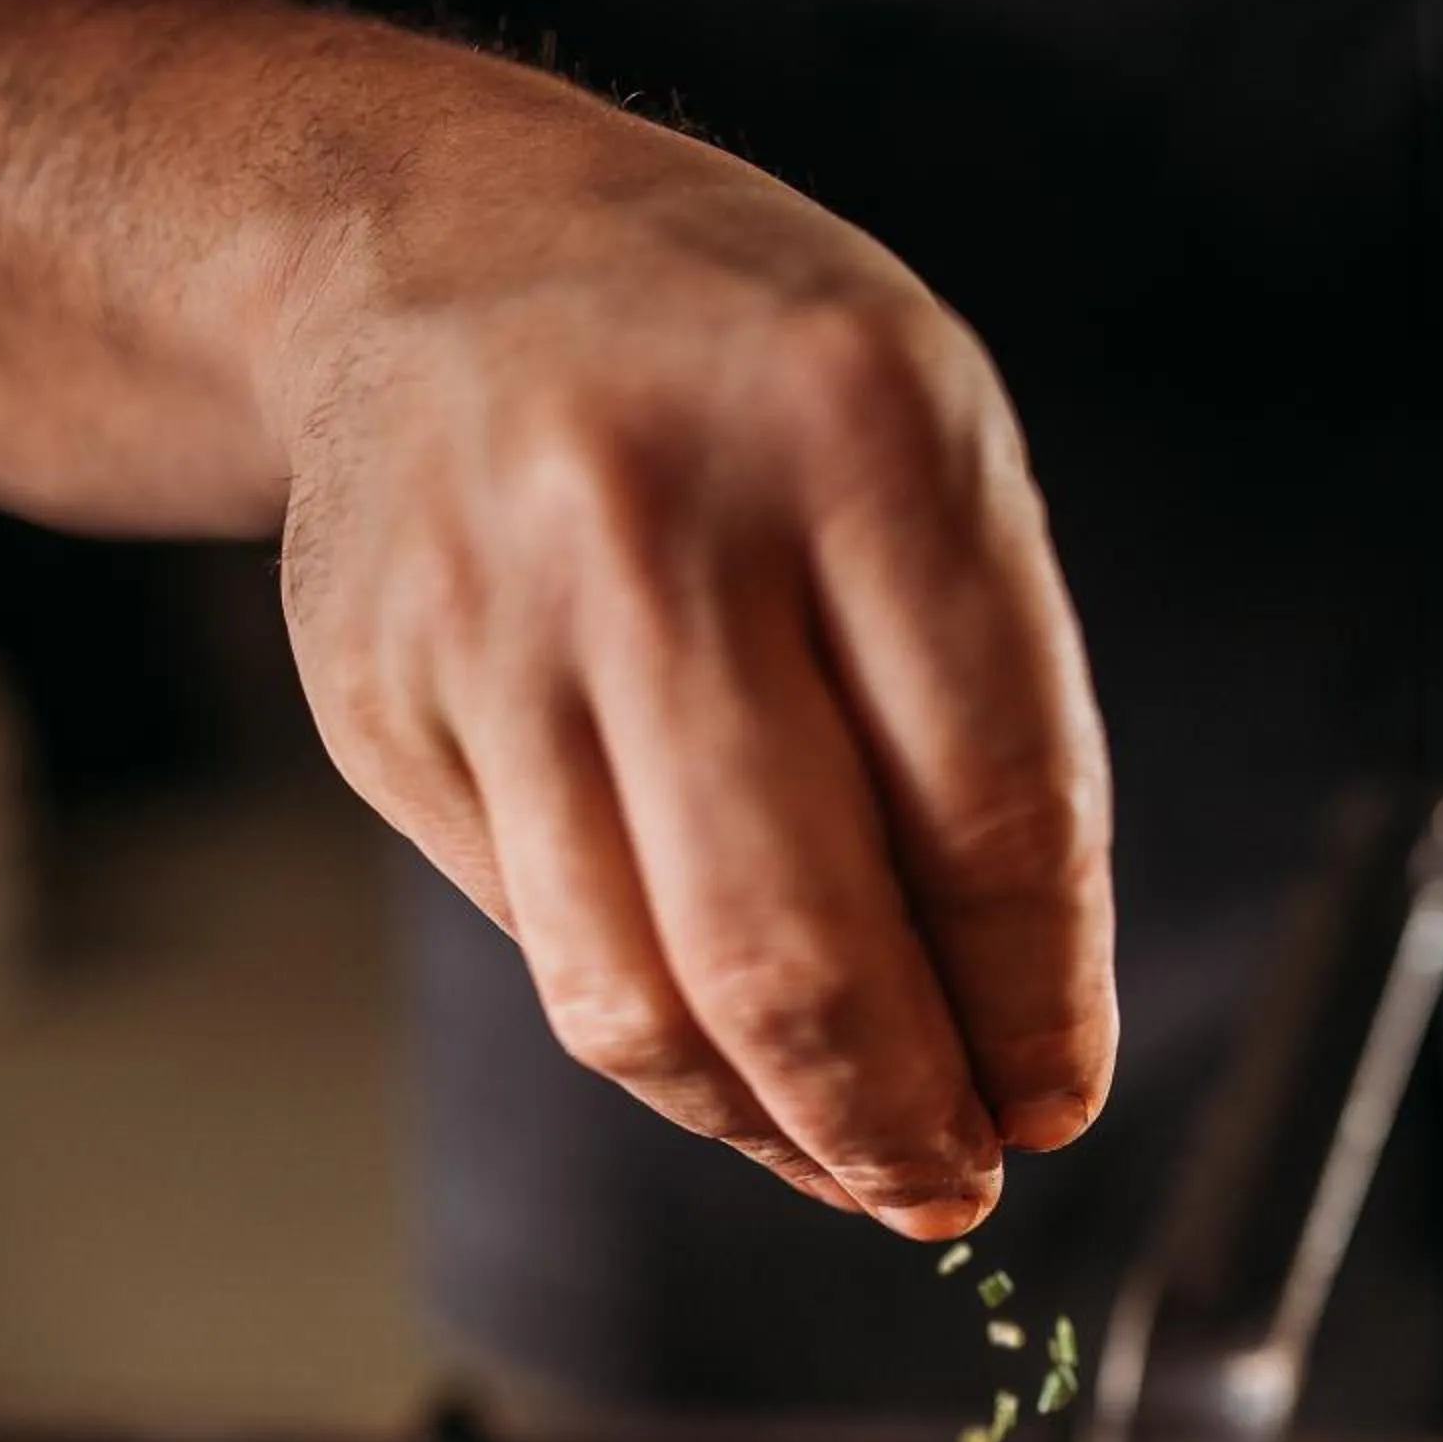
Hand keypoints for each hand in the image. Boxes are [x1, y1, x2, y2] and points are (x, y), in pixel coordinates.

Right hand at [272, 86, 1114, 1232]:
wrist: (438, 256)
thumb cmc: (747, 387)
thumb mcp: (928, 465)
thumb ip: (989, 735)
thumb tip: (1012, 1055)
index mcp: (857, 435)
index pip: (990, 816)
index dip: (1036, 1008)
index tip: (1057, 1100)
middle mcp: (651, 526)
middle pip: (795, 953)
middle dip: (899, 1124)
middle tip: (954, 1186)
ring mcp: (491, 630)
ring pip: (644, 1004)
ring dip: (776, 1133)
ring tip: (857, 1160)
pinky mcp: (385, 717)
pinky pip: (552, 964)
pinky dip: (666, 1059)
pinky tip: (734, 1068)